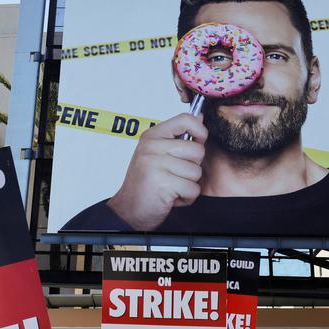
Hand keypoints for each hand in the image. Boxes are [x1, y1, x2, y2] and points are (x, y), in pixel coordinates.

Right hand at [107, 114, 207, 230]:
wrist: (129, 210)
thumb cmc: (145, 183)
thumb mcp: (157, 153)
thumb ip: (177, 137)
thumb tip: (200, 117)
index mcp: (152, 136)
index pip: (186, 119)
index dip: (200, 132)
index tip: (197, 142)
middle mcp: (151, 147)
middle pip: (197, 150)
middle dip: (192, 167)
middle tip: (175, 175)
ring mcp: (155, 164)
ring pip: (196, 172)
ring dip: (188, 185)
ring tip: (171, 187)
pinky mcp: (162, 184)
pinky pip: (193, 189)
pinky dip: (186, 198)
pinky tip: (171, 197)